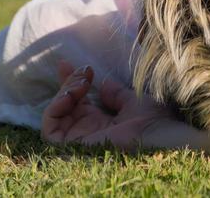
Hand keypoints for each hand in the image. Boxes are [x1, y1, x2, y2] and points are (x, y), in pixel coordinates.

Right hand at [42, 61, 183, 151]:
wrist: (159, 137)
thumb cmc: (154, 121)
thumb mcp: (135, 101)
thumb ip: (117, 94)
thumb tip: (104, 83)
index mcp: (103, 124)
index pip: (79, 102)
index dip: (72, 81)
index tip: (72, 62)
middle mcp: (88, 132)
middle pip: (64, 106)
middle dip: (68, 82)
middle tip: (83, 70)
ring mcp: (80, 140)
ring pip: (55, 116)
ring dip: (64, 92)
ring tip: (82, 82)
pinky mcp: (73, 147)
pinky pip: (50, 130)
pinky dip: (54, 109)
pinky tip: (71, 94)